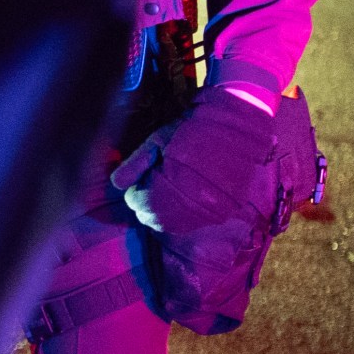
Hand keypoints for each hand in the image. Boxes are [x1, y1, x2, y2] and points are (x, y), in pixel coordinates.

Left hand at [113, 91, 275, 238]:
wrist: (237, 127)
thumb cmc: (192, 130)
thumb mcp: (157, 141)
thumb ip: (134, 165)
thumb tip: (116, 184)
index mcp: (171, 189)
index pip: (138, 204)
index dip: (135, 191)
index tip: (143, 177)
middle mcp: (190, 208)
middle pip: (153, 219)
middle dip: (146, 204)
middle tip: (154, 182)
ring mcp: (208, 214)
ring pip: (172, 225)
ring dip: (163, 212)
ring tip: (168, 189)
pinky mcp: (223, 213)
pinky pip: (193, 224)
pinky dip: (181, 215)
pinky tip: (183, 197)